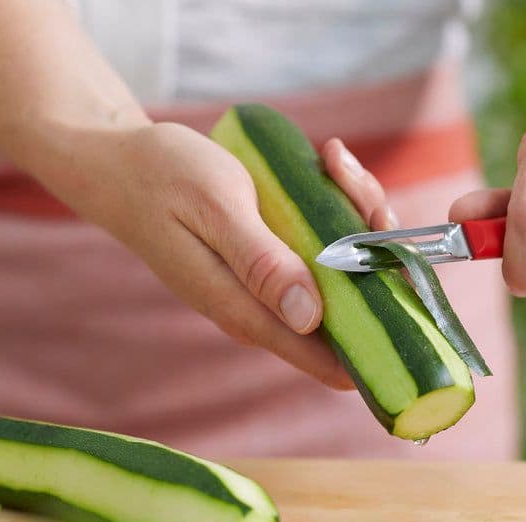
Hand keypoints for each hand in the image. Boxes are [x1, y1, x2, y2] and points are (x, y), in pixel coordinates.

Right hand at [66, 122, 358, 388]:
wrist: (119, 164)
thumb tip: (310, 318)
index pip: (326, 358)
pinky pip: (323, 249)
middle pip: (349, 311)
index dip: (379, 335)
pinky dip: (336, 209)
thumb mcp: (215, 208)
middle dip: (373, 253)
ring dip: (356, 218)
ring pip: (343, 274)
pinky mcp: (272, 264)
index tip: (406, 285)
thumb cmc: (162, 179)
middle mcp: (264, 310)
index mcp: (246, 310)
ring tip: (332, 160)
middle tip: (353, 183)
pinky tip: (324, 164)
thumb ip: (261, 264)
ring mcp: (269, 289)